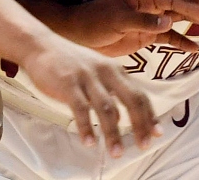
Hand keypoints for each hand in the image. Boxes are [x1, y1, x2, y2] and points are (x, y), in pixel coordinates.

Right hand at [19, 35, 159, 156]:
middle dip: (140, 125)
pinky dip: (86, 128)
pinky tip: (90, 142)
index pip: (140, 94)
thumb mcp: (96, 71)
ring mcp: (87, 77)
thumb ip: (110, 91)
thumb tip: (120, 118)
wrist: (40, 45)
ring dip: (113, 133)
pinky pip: (81, 109)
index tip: (158, 133)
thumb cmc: (70, 62)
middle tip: (144, 146)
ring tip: (116, 152)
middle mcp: (106, 72)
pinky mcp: (68, 83)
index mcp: (115, 70)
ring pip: (107, 108)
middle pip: (131, 100)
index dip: (151, 115)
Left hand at [65, 0, 198, 56]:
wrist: (77, 35)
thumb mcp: (117, 20)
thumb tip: (168, 23)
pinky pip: (168, 39)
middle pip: (181, 5)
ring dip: (197, 21)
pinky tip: (195, 49)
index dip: (192, 5)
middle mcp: (149, 7)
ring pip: (178, 20)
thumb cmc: (94, 21)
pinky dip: (181, 43)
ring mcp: (148, 21)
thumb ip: (143, 22)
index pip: (173, 0)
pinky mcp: (145, 36)